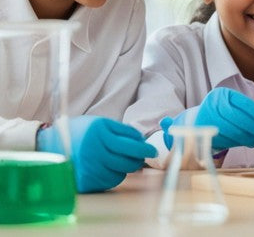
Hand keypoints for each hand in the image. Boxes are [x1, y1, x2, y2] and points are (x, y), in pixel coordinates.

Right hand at [37, 116, 156, 192]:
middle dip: (139, 159)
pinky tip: (109, 168)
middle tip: (142, 157)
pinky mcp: (85, 180)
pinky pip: (110, 181)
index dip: (144, 148)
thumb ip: (121, 131)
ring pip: (121, 172)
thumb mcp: (99, 124)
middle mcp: (94, 150)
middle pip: (128, 160)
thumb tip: (141, 142)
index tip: (152, 151)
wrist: (49, 145)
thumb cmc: (79, 132)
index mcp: (99, 132)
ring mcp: (89, 167)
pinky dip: (115, 175)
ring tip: (122, 161)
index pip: (130, 143)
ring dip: (126, 167)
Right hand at [160, 87, 253, 150]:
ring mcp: (209, 121)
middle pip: (240, 119)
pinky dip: (241, 143)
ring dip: (250, 138)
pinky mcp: (206, 135)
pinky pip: (228, 140)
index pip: (244, 104)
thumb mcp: (229, 103)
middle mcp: (214, 106)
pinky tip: (248, 142)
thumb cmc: (219, 112)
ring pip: (235, 131)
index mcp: (222, 95)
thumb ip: (245, 110)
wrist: (194, 121)